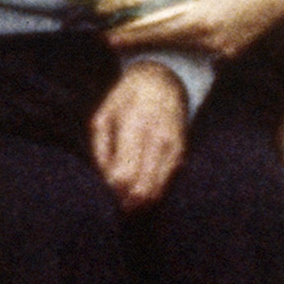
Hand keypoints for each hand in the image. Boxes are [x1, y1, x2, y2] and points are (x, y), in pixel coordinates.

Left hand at [87, 61, 191, 209]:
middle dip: (127, 202)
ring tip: (128, 200)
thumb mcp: (104, 116)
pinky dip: (154, 191)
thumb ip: (101, 150)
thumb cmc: (126, 100)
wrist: (163, 82)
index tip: (107, 188)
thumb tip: (108, 182)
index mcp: (135, 126)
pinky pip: (167, 183)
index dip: (113, 190)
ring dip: (141, 201)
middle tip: (117, 202)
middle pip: (143, 188)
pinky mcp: (181, 153)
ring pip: (158, 190)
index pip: (124, 174)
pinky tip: (143, 187)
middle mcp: (158, 138)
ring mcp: (173, 147)